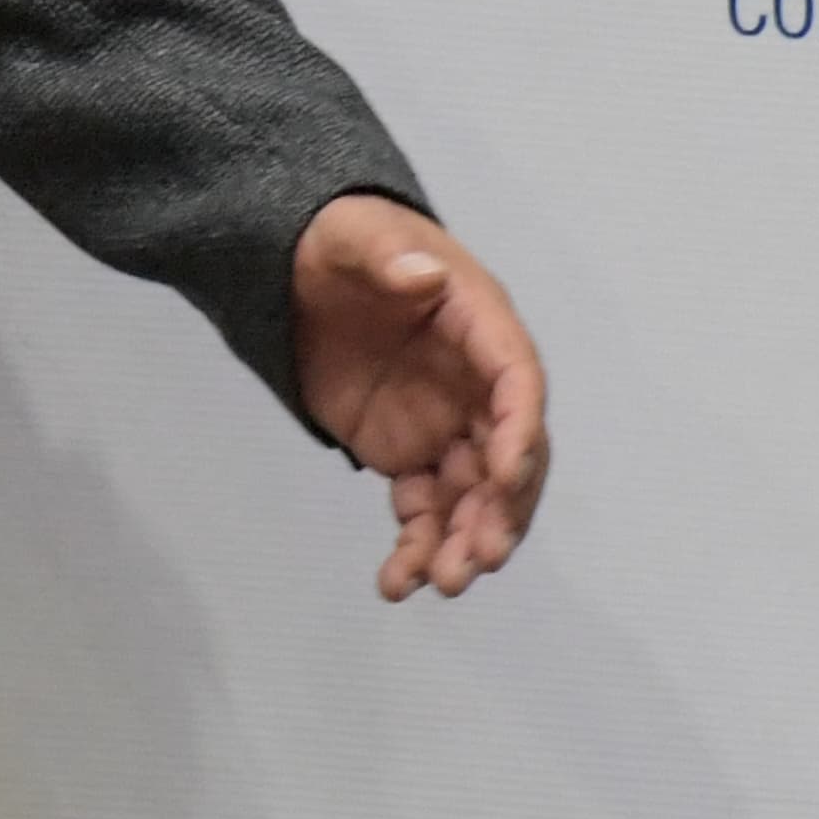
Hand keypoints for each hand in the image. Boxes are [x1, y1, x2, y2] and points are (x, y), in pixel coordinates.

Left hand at [290, 192, 547, 600]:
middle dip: (500, 509)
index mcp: (478, 323)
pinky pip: (424, 509)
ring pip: (471, 496)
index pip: (516, 379)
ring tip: (439, 583)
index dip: (518, 430)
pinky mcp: (408, 453)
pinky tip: (395, 583)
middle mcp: (475, 383)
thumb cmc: (341, 240)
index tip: (504, 475)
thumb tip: (424, 275)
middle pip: (506, 454)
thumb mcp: (355, 235)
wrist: (301, 269)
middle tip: (480, 558)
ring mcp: (445, 423)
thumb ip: (387, 254)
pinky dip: (415, 547)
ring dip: (462, 542)